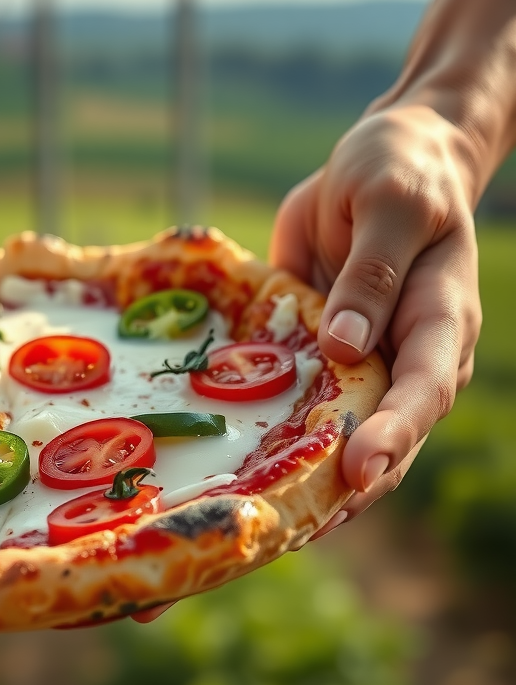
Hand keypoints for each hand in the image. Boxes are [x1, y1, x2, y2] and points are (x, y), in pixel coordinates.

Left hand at [272, 104, 481, 533]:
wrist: (381, 158)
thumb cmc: (398, 172)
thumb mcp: (388, 206)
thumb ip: (373, 274)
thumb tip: (347, 347)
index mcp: (439, 321)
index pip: (423, 391)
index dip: (392, 436)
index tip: (358, 471)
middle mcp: (406, 355)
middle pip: (388, 435)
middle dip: (348, 484)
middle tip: (300, 526)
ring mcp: (365, 361)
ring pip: (347, 435)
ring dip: (313, 480)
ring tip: (269, 525)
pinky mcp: (323, 354)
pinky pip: (303, 403)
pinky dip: (281, 438)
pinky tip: (246, 475)